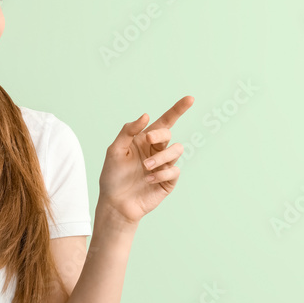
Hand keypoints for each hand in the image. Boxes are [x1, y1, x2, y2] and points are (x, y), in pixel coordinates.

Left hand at [98, 96, 194, 224]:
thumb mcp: (115, 150)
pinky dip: (161, 173)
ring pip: (176, 151)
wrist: (115, 203)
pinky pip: (174, 171)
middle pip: (168, 134)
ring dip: (161, 157)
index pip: (164, 122)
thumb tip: (146, 115)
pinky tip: (148, 179)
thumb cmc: (113, 176)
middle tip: (148, 139)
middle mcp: (156, 150)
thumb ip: (128, 131)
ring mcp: (164, 165)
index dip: (178, 109)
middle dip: (159, 135)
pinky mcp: (168, 181)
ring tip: (145, 167)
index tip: (190, 98)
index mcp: (145, 140)